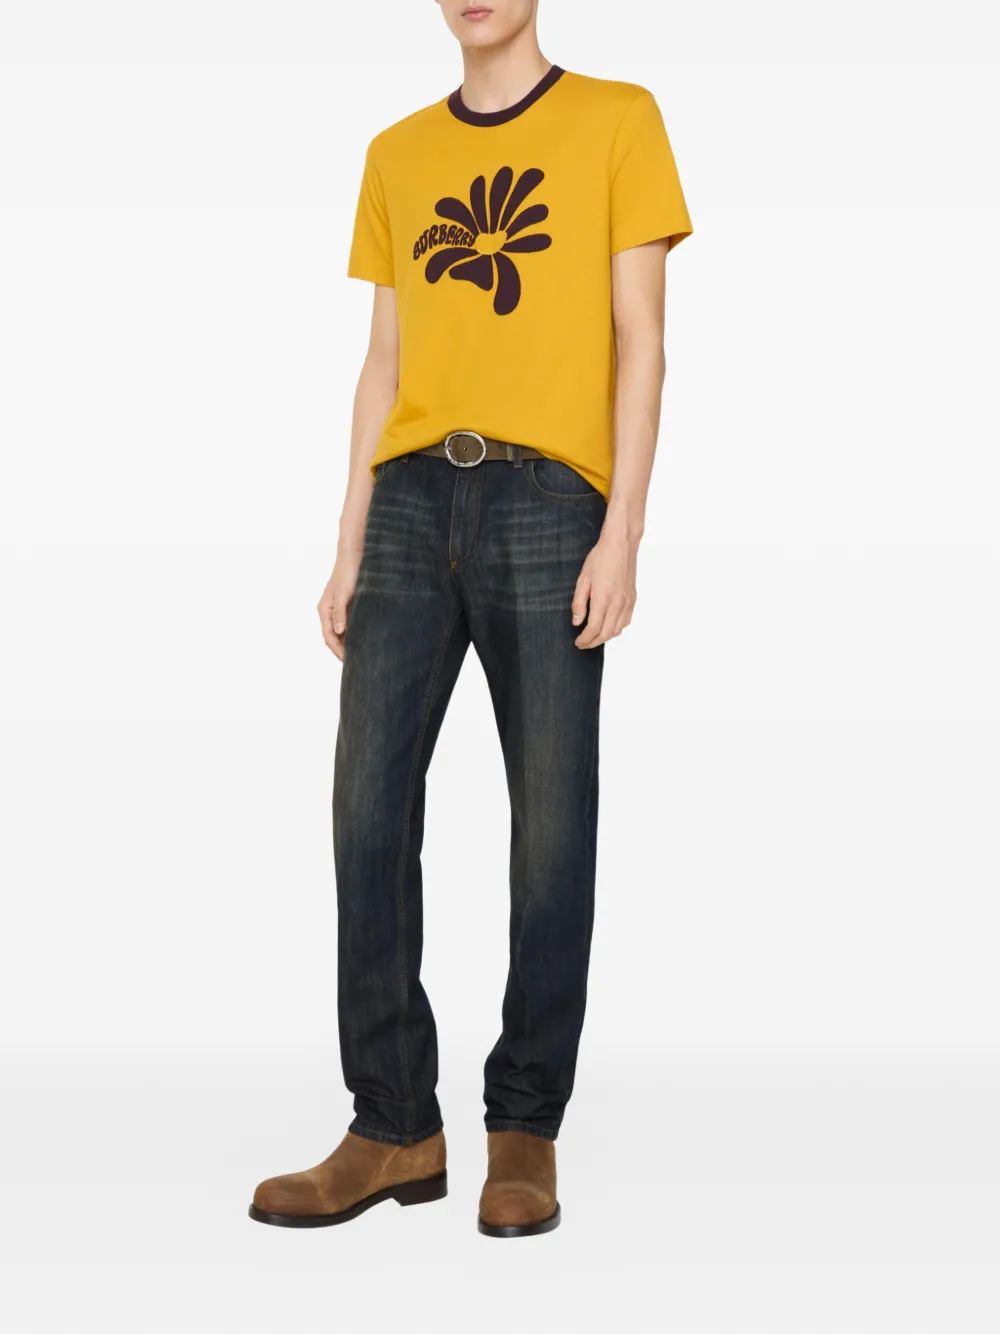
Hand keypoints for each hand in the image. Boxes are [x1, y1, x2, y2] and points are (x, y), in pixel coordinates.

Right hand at [317, 548, 361, 660]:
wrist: (354, 555)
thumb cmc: (348, 572)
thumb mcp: (344, 593)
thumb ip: (341, 612)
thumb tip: (340, 631)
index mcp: (325, 609)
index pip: (329, 636)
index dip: (338, 650)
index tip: (348, 661)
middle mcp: (330, 610)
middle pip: (334, 636)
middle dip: (342, 649)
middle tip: (356, 662)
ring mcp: (338, 607)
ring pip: (342, 630)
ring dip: (348, 641)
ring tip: (361, 653)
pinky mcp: (348, 604)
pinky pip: (349, 622)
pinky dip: (354, 631)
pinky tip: (364, 637)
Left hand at [572, 534, 637, 648]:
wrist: (621, 545)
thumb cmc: (600, 558)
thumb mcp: (583, 579)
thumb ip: (579, 602)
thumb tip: (577, 622)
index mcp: (603, 598)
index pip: (594, 628)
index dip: (585, 639)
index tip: (578, 642)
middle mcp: (618, 603)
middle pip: (606, 633)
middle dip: (593, 642)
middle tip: (583, 644)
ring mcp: (627, 601)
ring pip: (618, 630)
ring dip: (605, 637)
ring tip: (594, 637)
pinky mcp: (633, 598)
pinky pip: (626, 621)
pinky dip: (617, 628)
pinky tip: (608, 626)